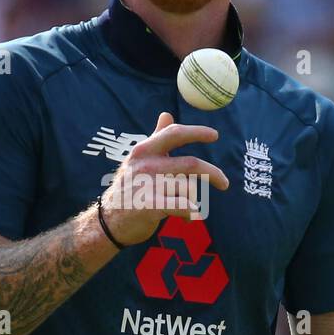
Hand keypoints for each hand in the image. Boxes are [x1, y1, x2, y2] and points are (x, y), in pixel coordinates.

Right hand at [101, 111, 228, 246]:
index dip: (197, 132)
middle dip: (213, 173)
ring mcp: (147, 185)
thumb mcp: (139, 159)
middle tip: (224, 183)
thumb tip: (167, 114)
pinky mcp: (149, 206)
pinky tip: (190, 216)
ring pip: (189, 187)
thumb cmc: (129, 188)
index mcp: (144, 150)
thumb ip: (156, 138)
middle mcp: (146, 164)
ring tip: (189, 208)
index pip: (175, 134)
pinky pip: (183, 205)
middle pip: (192, 164)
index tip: (215, 135)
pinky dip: (191, 212)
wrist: (109, 221)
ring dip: (195, 200)